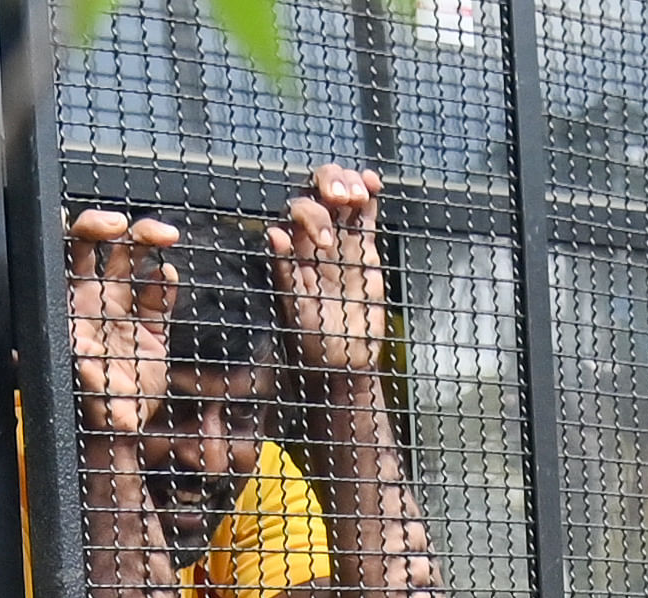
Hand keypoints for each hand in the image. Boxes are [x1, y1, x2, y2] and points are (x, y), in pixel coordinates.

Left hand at [66, 210, 182, 439]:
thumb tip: (82, 355)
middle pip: (105, 249)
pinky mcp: (150, 333)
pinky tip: (169, 278)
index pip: (72, 255)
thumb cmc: (88, 415)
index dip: (88, 232)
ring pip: (134, 263)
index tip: (109, 228)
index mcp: (71, 308)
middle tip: (140, 228)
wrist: (117, 441)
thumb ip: (83, 376)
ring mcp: (122, 315)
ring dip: (149, 242)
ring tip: (167, 238)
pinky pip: (157, 297)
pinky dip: (164, 283)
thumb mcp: (83, 397)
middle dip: (121, 228)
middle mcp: (95, 304)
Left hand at [268, 166, 395, 392]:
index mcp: (292, 252)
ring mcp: (339, 243)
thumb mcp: (294, 311)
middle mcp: (312, 243)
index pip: (296, 214)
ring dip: (349, 183)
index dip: (309, 213)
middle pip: (316, 194)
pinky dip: (369, 193)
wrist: (341, 364)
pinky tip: (374, 183)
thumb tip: (274, 234)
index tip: (326, 239)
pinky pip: (365, 214)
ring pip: (341, 198)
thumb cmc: (310, 343)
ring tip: (360, 190)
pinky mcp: (363, 250)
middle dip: (329, 185)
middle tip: (343, 197)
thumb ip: (285, 272)